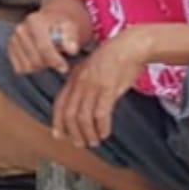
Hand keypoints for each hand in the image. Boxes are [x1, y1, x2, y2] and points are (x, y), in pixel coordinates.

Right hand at [8, 9, 85, 75]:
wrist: (47, 22)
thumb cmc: (60, 26)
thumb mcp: (70, 27)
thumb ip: (71, 38)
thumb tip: (71, 49)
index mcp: (34, 21)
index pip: (43, 47)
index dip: (55, 61)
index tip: (64, 68)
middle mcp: (20, 29)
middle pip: (35, 60)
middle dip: (48, 64)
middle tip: (57, 61)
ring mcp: (13, 39)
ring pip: (27, 66)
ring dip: (40, 67)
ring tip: (48, 58)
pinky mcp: (9, 49)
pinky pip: (19, 69)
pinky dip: (30, 68)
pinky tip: (39, 59)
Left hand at [51, 28, 151, 147]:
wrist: (131, 46)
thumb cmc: (114, 58)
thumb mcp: (92, 70)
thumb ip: (83, 85)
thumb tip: (80, 105)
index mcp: (74, 77)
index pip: (60, 104)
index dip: (58, 122)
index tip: (59, 136)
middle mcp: (80, 82)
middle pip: (70, 114)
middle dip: (74, 133)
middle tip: (81, 144)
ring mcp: (93, 85)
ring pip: (83, 117)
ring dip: (88, 133)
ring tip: (94, 141)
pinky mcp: (109, 88)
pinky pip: (101, 114)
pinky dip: (101, 127)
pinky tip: (105, 133)